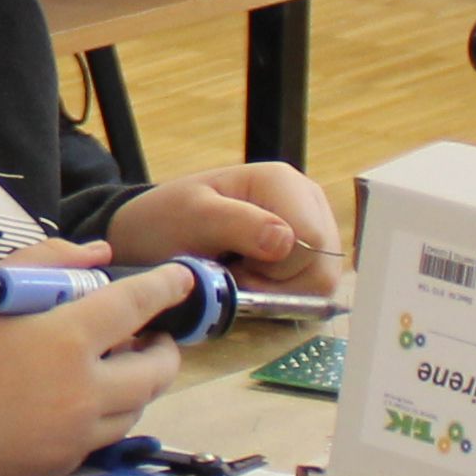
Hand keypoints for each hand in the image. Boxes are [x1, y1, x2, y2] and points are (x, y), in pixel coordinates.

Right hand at [0, 245, 199, 475]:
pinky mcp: (56, 469)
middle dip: (161, 350)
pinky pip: (98, 442)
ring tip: (110, 369)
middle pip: (153, 372)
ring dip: (133, 387)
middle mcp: (82, 393)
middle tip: (148, 337)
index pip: (137, 307)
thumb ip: (47, 264)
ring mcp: (72, 437)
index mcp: (66, 339)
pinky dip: (101, 419)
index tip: (181, 282)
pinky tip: (74, 403)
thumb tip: (96, 254)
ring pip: (133, 412)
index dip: (165, 290)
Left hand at [105, 162, 338, 296]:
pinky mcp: (307, 252)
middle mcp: (307, 200)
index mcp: (283, 182)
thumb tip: (286, 241)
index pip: (311, 243)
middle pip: (322, 267)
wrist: (153, 233)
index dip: (276, 270)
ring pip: (321, 283)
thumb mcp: (192, 218)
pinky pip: (312, 288)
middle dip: (276, 284)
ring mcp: (311, 226)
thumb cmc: (167, 221)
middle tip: (234, 273)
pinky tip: (251, 278)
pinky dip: (280, 294)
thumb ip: (238, 224)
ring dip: (277, 291)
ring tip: (240, 274)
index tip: (234, 267)